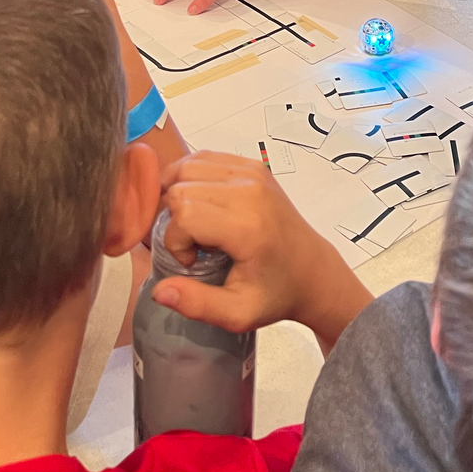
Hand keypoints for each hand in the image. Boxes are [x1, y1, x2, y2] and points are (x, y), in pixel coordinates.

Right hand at [155, 152, 370, 350]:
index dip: (176, 242)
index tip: (193, 262)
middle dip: (175, 220)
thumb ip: (196, 304)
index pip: (184, 214)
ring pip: (187, 167)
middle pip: (180, 187)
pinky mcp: (252, 164)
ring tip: (197, 224)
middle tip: (194, 244)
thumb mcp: (237, 314)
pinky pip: (203, 158)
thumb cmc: (276, 293)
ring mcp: (252, 171)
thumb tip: (160, 291)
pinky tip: (201, 205)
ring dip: (179, 196)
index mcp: (247, 226)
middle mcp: (249, 190)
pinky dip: (191, 179)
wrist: (312, 270)